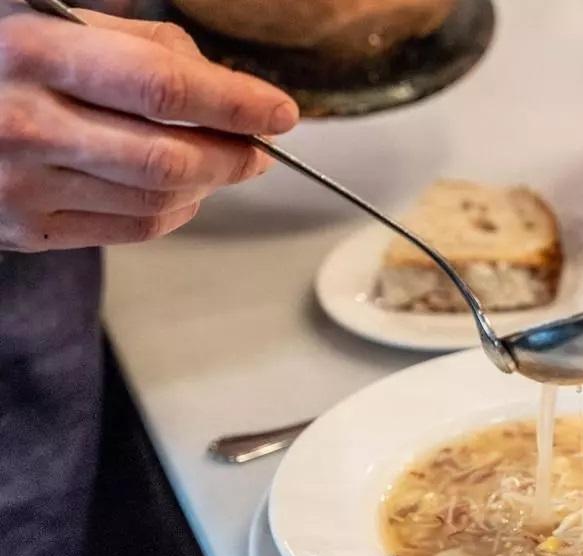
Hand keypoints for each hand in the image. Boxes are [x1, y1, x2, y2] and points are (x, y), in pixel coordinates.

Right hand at [0, 4, 298, 250]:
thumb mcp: (44, 15)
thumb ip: (135, 40)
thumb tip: (216, 79)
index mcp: (31, 50)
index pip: (163, 86)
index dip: (236, 101)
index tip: (279, 110)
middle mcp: (25, 122)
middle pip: (170, 155)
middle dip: (235, 154)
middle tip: (260, 146)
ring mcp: (21, 183)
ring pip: (158, 198)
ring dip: (210, 183)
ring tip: (224, 162)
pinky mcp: (23, 228)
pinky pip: (131, 229)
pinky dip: (176, 211)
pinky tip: (186, 190)